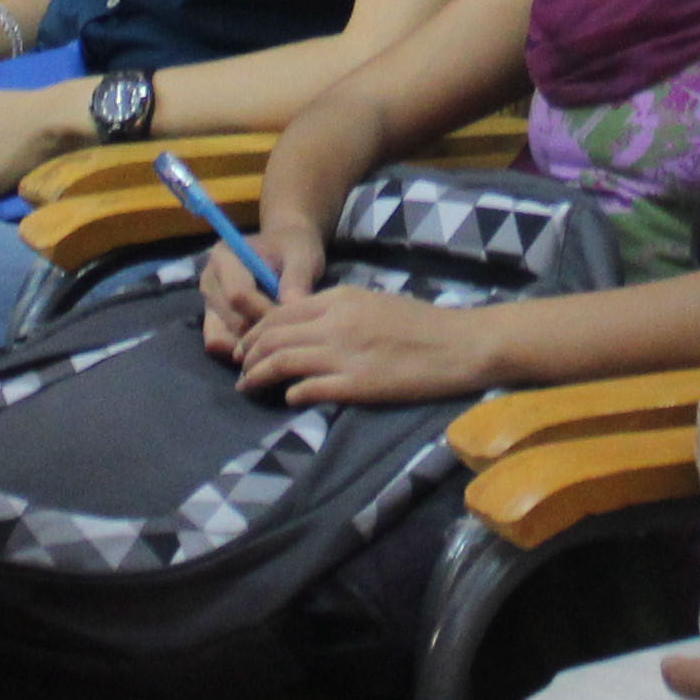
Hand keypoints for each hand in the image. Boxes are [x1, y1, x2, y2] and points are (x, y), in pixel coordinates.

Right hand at [195, 221, 319, 356]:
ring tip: (276, 337)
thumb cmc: (292, 249)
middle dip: (260, 332)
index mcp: (223, 257)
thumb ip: (297, 279)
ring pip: (219, 337)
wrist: (285, 249)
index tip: (292, 318)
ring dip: (249, 345)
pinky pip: (220, 344)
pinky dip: (243, 349)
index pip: (238, 295)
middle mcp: (209, 281)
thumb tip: (292, 308)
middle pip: (229, 320)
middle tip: (288, 331)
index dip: (266, 312)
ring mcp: (208, 303)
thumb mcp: (301, 255)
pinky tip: (266, 341)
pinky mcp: (213, 320)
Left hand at [230, 281, 500, 404]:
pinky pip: (309, 388)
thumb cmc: (420, 322)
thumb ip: (336, 311)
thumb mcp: (372, 303)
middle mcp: (334, 323)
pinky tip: (289, 399)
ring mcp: (344, 354)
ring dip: (258, 376)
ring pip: (281, 362)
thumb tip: (303, 328)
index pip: (278, 313)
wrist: (459, 343)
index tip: (246, 347)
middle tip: (240, 370)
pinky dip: (291, 394)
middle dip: (248, 355)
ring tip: (249, 388)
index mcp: (338, 300)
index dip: (254, 332)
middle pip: (272, 337)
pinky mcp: (357, 384)